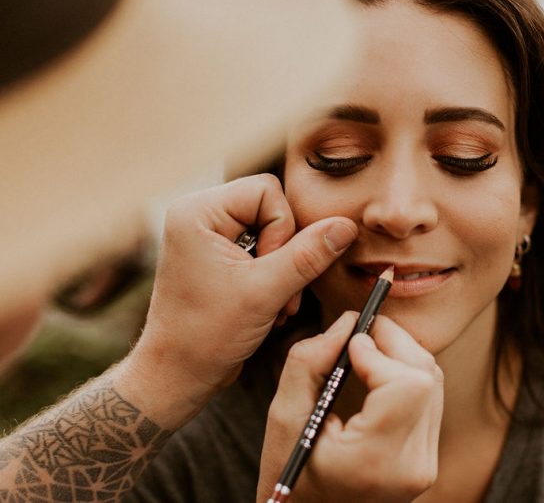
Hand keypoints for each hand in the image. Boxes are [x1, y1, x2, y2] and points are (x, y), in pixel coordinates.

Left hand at [126, 174, 357, 417]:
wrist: (178, 374)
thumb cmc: (205, 335)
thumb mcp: (266, 292)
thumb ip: (309, 255)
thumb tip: (344, 227)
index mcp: (198, 212)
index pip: (266, 190)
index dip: (282, 228)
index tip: (269, 270)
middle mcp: (200, 216)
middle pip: (271, 208)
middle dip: (284, 252)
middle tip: (277, 291)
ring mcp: (209, 236)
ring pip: (272, 231)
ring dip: (283, 269)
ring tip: (274, 304)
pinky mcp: (219, 256)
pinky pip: (263, 249)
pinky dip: (274, 276)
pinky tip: (270, 305)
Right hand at [256, 313, 443, 502]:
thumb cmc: (289, 472)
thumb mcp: (284, 417)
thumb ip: (309, 363)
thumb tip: (347, 321)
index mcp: (375, 459)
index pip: (407, 383)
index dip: (380, 350)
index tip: (348, 345)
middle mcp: (412, 465)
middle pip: (425, 376)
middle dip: (394, 342)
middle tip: (359, 334)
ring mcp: (425, 465)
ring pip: (433, 381)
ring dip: (401, 355)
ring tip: (365, 350)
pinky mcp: (428, 459)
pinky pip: (430, 398)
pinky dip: (407, 374)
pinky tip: (377, 373)